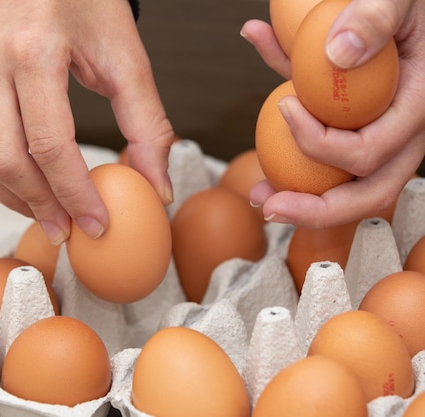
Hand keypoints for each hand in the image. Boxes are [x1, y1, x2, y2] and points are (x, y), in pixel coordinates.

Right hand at [0, 0, 174, 243]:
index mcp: (34, 50)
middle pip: (7, 158)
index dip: (75, 194)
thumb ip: (146, 124)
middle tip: (67, 228)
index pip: (51, 145)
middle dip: (41, 205)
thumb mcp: (125, 57)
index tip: (95, 223)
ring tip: (40, 214)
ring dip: (8, 198)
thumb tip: (157, 186)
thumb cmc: (83, 4)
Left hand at [241, 0, 424, 227]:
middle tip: (270, 207)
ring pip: (356, 191)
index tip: (284, 107)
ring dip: (307, 204)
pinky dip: (303, 171)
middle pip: (372, 193)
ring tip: (262, 199)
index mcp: (420, 104)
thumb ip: (375, 16)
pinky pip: (337, 166)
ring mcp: (389, 141)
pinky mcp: (366, 137)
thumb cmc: (404, 5)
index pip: (371, 150)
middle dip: (318, 210)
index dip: (321, 145)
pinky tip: (268, 172)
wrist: (403, 11)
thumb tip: (338, 53)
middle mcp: (409, 134)